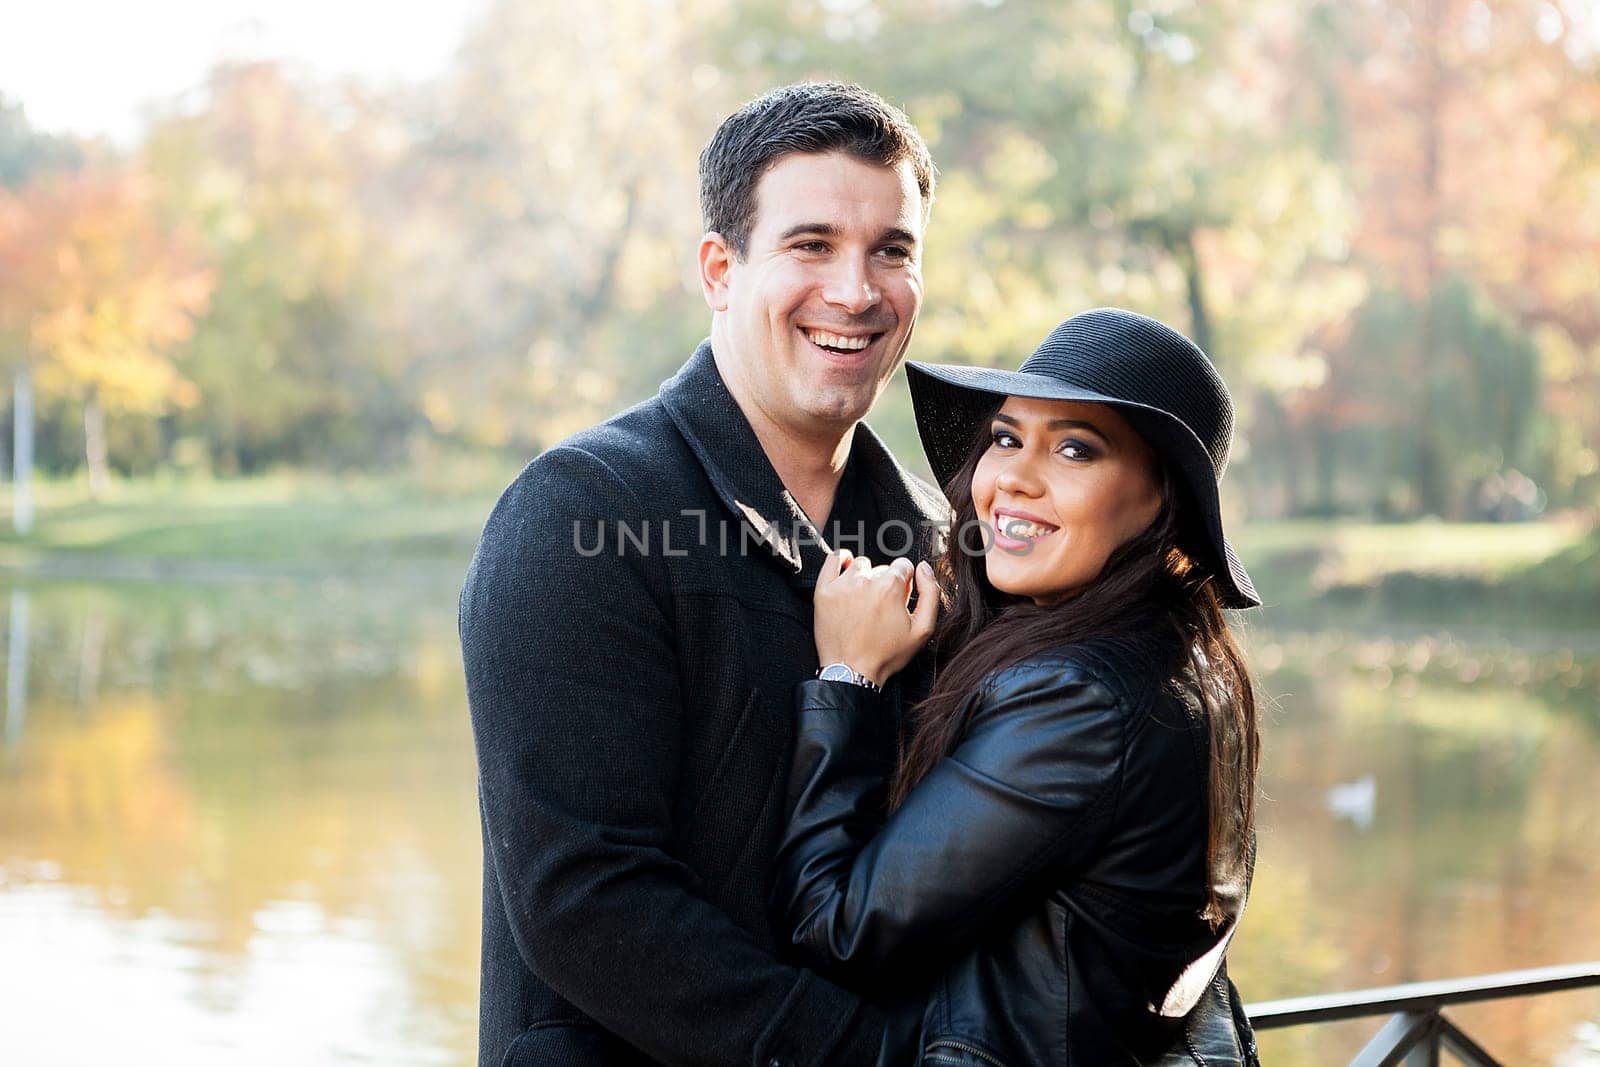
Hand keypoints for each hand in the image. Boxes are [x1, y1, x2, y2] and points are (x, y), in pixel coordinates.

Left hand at [813, 550, 939, 685]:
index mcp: (891, 587)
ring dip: (865, 576)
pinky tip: (846, 571)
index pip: (904, 565)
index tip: (899, 598)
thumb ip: (930, 593)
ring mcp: (843, 585)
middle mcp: (866, 581)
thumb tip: (924, 568)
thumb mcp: (922, 629)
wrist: (852, 672)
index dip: (906, 582)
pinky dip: (841, 560)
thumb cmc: (886, 655)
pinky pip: (833, 560)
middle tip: (881, 607)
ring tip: (865, 599)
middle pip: (882, 568)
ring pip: (861, 565)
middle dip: (885, 583)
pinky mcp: (824, 590)